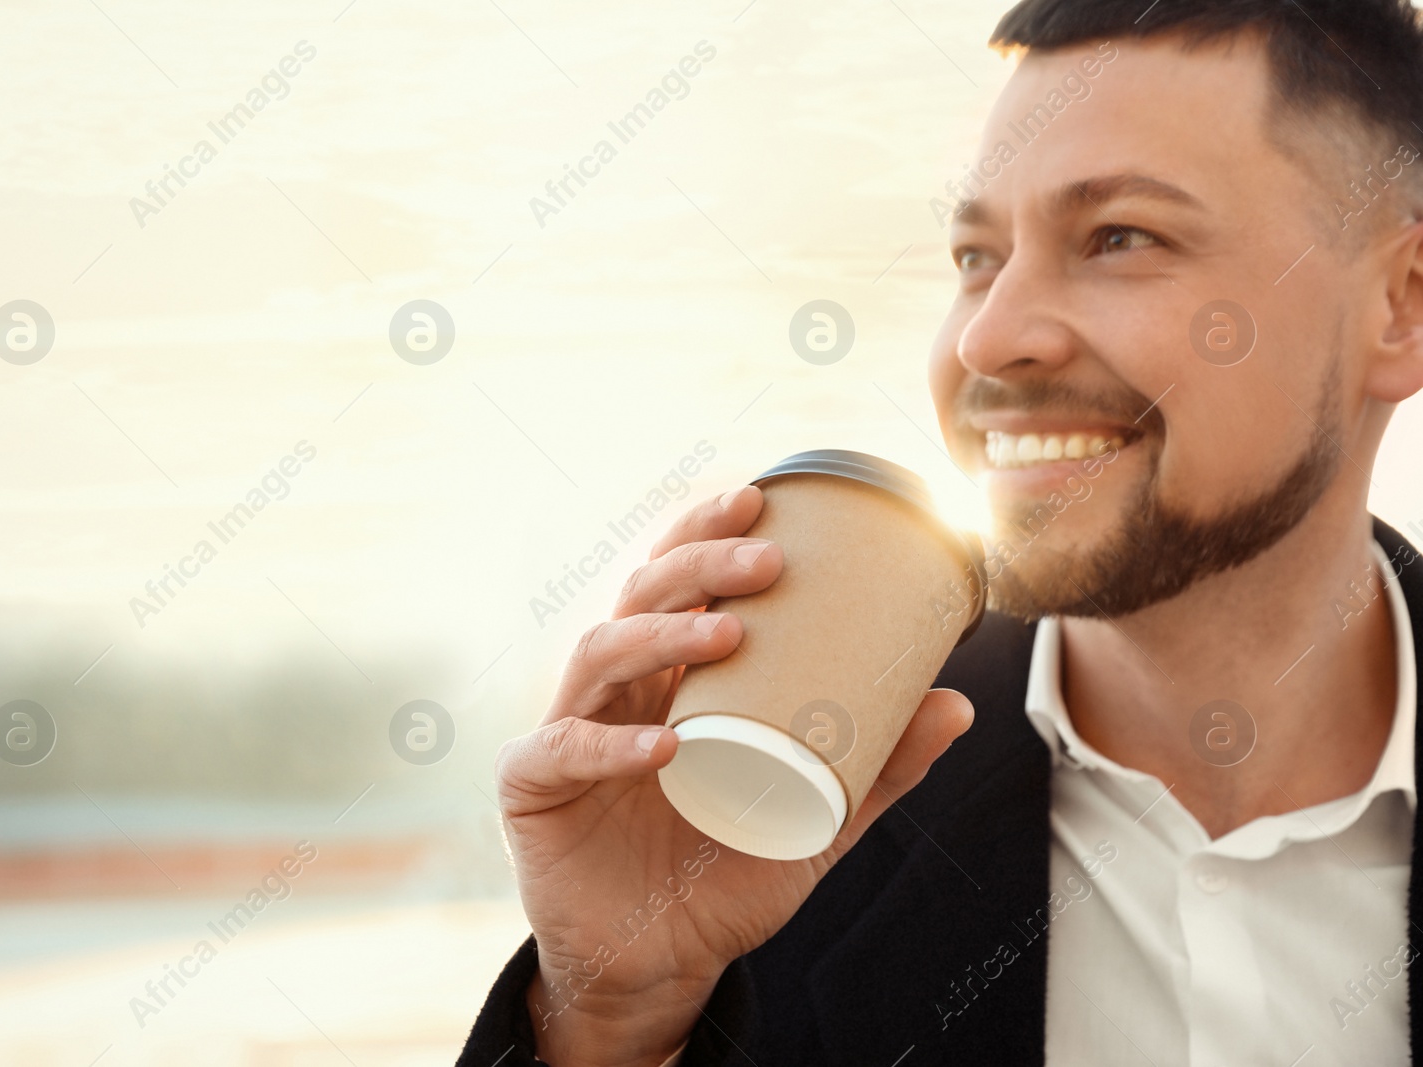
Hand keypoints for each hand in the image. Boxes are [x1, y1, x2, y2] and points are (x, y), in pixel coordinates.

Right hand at [495, 484, 974, 1066]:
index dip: (706, 534)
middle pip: (640, 597)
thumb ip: (875, 770)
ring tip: (726, 635)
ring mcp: (569, 730)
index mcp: (670, 679)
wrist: (656, 966)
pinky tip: (663, 745)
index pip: (676, 583)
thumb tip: (958, 704)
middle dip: (698, 566)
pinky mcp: (533, 787)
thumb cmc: (724, 878)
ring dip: (662, 636)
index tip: (761, 503)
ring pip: (599, 654)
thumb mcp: (815, 824)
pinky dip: (608, 741)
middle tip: (766, 562)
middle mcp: (616, 689)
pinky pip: (562, 748)